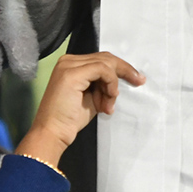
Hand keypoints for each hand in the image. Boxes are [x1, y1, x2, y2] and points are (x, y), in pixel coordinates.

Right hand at [15, 52, 144, 166]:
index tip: (136, 80)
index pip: (102, 59)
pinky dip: (111, 82)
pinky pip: (103, 69)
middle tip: (138, 82)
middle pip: (106, 58)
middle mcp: (68, 61)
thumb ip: (104, 82)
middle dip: (124, 72)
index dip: (120, 69)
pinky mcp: (72, 73)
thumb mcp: (94, 95)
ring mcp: (68, 65)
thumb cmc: (71, 118)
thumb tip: (124, 77)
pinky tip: (110, 96)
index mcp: (71, 65)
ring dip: (114, 84)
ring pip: (106, 63)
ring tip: (109, 103)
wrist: (53, 133)